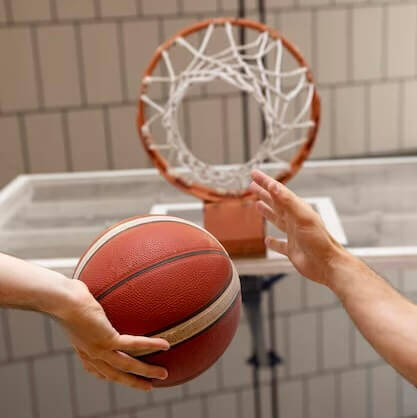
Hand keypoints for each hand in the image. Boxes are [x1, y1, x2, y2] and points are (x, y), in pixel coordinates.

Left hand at [58, 279, 169, 389]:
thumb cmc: (64, 296)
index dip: (107, 374)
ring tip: (163, 374)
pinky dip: (151, 345)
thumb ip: (86, 299)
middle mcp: (91, 352)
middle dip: (132, 382)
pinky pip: (134, 344)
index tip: (119, 376)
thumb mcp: (77, 302)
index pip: (96, 368)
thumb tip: (89, 286)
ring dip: (146, 372)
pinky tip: (165, 344)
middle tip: (149, 386)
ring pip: (127, 366)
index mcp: (83, 347)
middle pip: (114, 375)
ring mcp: (99, 349)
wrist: (60, 301)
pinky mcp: (107, 339)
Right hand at [250, 169, 348, 285]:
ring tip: (257, 204)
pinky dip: (273, 242)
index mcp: (297, 209)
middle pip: (275, 203)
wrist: (328, 265)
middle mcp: (294, 220)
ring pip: (276, 219)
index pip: (277, 191)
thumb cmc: (320, 241)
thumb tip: (274, 186)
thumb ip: (288, 201)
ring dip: (267, 211)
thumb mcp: (303, 217)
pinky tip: (267, 240)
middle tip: (252, 185)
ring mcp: (293, 234)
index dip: (265, 182)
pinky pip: (279, 244)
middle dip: (263, 193)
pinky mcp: (292, 249)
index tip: (254, 174)